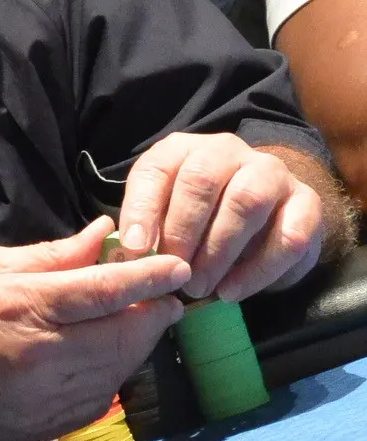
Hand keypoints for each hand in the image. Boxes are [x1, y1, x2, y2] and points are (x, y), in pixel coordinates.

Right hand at [0, 216, 189, 440]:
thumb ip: (53, 256)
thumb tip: (103, 236)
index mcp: (24, 308)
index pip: (107, 293)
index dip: (150, 279)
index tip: (179, 268)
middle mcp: (40, 359)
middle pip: (124, 338)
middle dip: (153, 315)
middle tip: (165, 296)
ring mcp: (44, 401)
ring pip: (118, 372)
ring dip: (134, 345)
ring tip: (132, 322)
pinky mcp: (43, 429)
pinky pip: (98, 399)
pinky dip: (110, 374)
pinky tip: (99, 355)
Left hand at [118, 132, 322, 300]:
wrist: (266, 214)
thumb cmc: (201, 218)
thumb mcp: (166, 214)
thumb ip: (148, 227)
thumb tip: (133, 253)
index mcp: (184, 150)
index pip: (157, 168)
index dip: (143, 209)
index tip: (136, 250)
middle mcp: (228, 152)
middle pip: (202, 180)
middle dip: (183, 231)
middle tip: (175, 272)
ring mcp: (272, 173)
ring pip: (246, 201)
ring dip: (220, 250)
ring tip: (201, 287)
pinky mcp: (307, 204)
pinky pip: (289, 236)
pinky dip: (259, 270)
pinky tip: (233, 291)